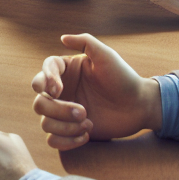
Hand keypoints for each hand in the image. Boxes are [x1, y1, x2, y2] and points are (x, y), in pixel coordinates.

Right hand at [31, 33, 162, 149]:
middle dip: (58, 110)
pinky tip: (86, 135)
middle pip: (39, 102)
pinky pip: (53, 141)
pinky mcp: (70, 131)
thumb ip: (86, 42)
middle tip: (83, 111)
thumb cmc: (123, 78)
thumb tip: (63, 38)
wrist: (139, 106)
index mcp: (66, 71)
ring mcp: (64, 113)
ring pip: (45, 123)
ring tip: (88, 123)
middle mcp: (61, 91)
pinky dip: (65, 141)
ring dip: (65, 126)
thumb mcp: (106, 56)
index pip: (44, 71)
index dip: (45, 80)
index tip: (58, 90)